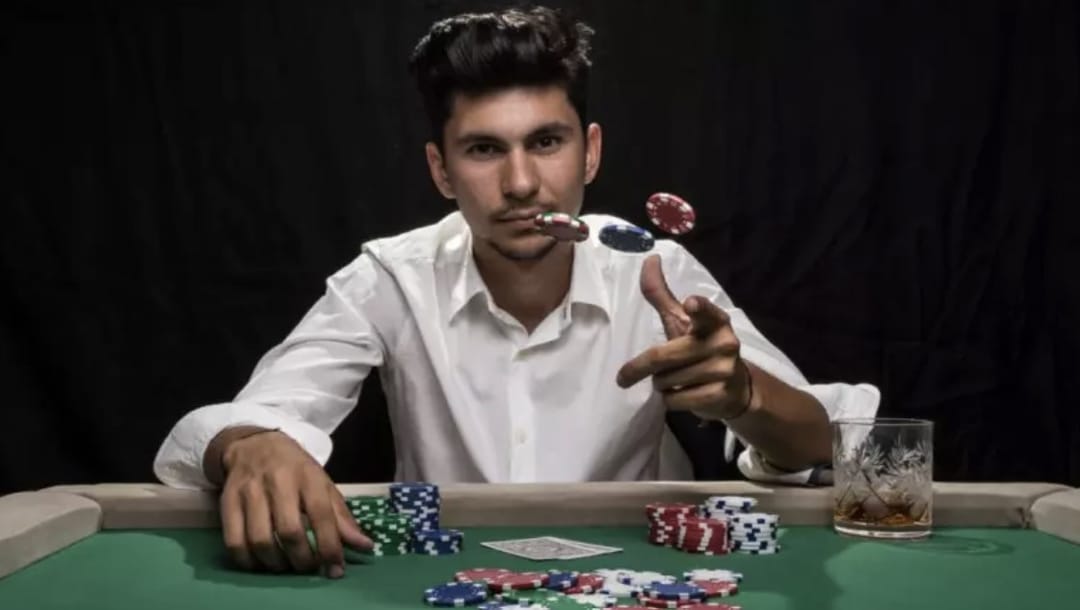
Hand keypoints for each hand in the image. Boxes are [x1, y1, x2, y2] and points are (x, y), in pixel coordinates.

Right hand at [216, 430, 371, 576]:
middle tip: (308, 568)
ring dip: (276, 563)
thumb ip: (342, 517)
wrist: (255, 443)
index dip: (330, 546)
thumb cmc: (295, 468)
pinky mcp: (227, 500)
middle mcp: (278, 481)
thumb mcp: (323, 484)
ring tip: (285, 566)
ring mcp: (250, 490)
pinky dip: (248, 560)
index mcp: (308, 476)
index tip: (335, 568)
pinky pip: (234, 540)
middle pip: (289, 531)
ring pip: (260, 539)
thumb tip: (365, 546)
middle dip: (302, 559)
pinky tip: (260, 562)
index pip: (321, 514)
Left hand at [616, 254, 752, 419]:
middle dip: (641, 368)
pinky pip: (675, 400)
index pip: (706, 312)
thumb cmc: (700, 347)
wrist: (735, 390)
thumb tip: (649, 258)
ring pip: (665, 381)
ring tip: (674, 380)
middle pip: (662, 356)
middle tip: (626, 376)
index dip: (699, 308)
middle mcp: (724, 343)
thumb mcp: (681, 320)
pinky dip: (670, 400)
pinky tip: (684, 394)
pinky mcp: (720, 395)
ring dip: (659, 384)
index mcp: (715, 320)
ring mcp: (724, 370)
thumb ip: (661, 294)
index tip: (691, 303)